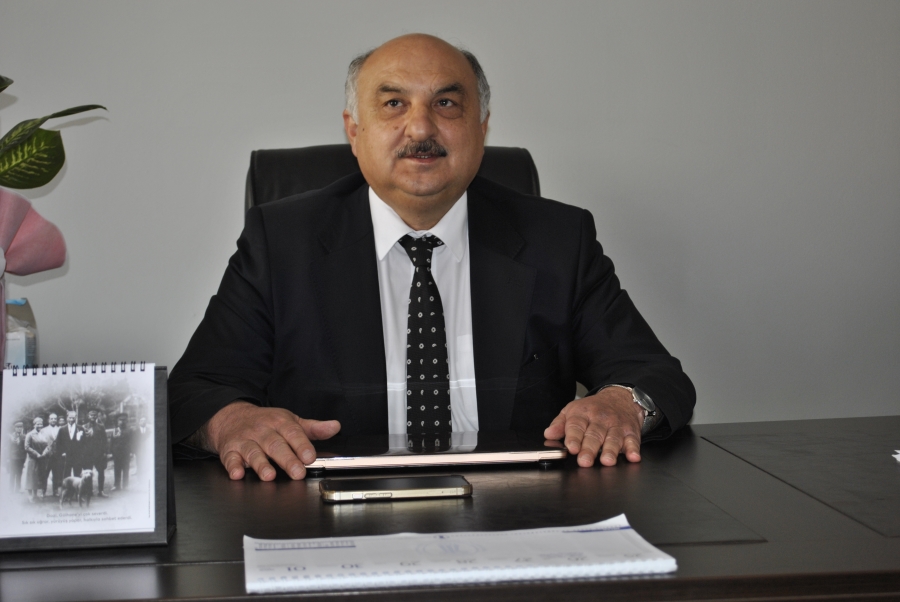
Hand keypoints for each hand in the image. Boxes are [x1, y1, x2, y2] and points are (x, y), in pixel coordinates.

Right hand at [203, 402, 340, 480]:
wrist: (231, 417)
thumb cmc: (266, 423)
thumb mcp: (290, 421)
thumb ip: (313, 428)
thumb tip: (335, 427)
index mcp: (280, 422)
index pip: (293, 433)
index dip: (302, 445)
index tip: (310, 457)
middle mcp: (262, 430)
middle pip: (275, 445)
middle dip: (287, 459)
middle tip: (297, 472)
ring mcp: (245, 440)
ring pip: (254, 452)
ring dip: (261, 464)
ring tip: (269, 475)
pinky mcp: (230, 450)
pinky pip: (230, 458)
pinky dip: (233, 466)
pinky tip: (237, 474)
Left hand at [543, 387, 643, 466]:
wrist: (620, 398)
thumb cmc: (593, 409)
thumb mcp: (572, 411)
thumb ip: (560, 424)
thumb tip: (549, 434)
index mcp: (583, 413)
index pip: (576, 426)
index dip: (573, 437)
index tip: (571, 448)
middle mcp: (600, 419)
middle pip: (594, 434)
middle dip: (589, 448)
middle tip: (584, 461)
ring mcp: (617, 425)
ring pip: (613, 438)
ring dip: (610, 450)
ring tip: (606, 461)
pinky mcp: (631, 431)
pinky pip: (633, 440)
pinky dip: (634, 449)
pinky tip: (633, 456)